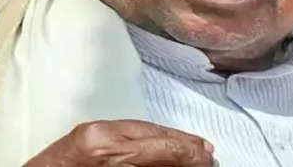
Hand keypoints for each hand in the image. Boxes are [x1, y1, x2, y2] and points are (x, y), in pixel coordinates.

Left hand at [23, 119, 216, 165]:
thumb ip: (150, 165)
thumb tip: (180, 161)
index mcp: (106, 149)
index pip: (163, 146)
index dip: (191, 153)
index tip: (208, 159)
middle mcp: (99, 134)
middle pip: (157, 134)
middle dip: (186, 146)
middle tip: (208, 155)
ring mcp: (90, 130)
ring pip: (143, 129)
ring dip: (170, 140)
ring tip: (193, 149)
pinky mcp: (85, 132)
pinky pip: (126, 130)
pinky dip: (148, 137)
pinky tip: (162, 143)